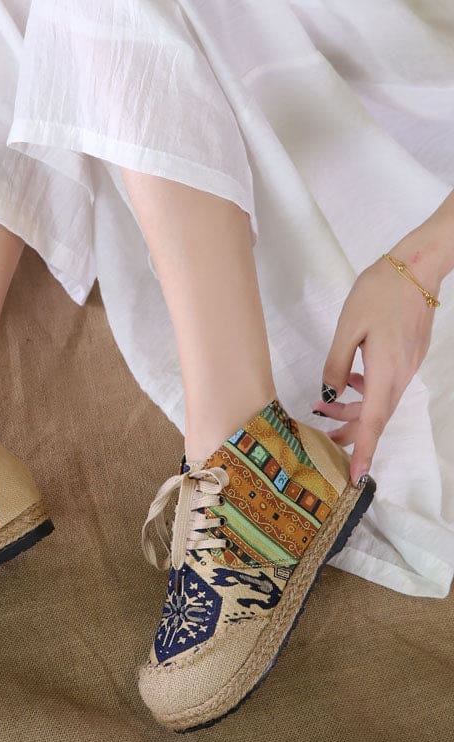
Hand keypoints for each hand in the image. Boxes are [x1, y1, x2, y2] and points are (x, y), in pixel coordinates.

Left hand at [312, 217, 450, 484]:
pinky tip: (349, 379)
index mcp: (385, 370)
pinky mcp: (408, 357)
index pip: (373, 420)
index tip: (356, 475)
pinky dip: (366, 391)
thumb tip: (329, 393)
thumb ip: (336, 363)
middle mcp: (400, 374)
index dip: (363, 449)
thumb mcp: (347, 327)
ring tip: (326, 407)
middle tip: (323, 440)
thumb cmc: (379, 292)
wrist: (417, 267)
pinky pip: (386, 385)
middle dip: (351, 434)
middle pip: (376, 416)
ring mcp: (407, 366)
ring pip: (380, 401)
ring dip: (355, 411)